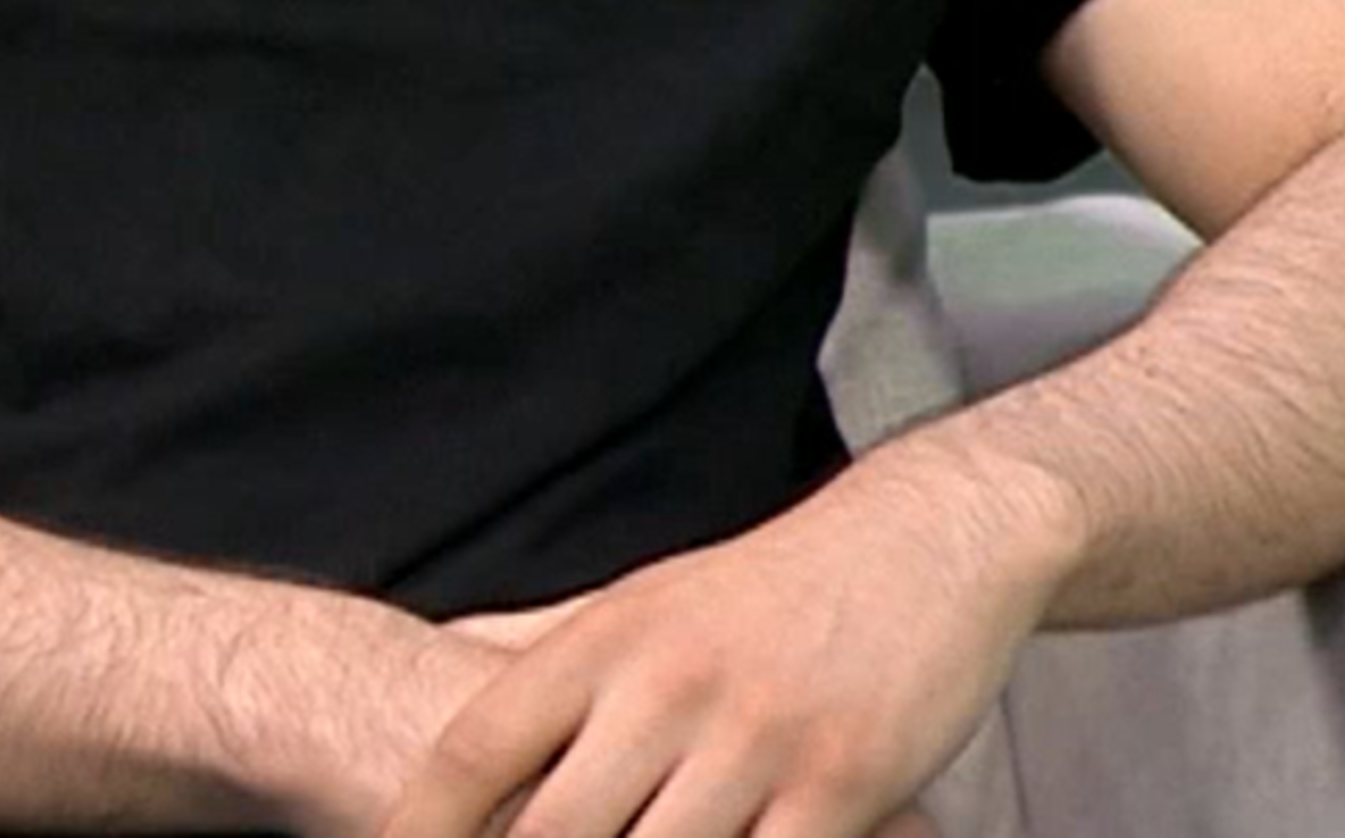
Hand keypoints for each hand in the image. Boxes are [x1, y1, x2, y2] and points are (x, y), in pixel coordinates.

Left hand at [381, 440, 1079, 837]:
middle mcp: (667, 687)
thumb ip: (538, 643)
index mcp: (610, 638)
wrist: (925, 536)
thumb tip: (435, 652)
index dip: (419, 823)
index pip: (480, 744)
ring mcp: (754, 741)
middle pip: (551, 830)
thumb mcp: (643, 596)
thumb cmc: (769, 586)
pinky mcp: (841, 787)